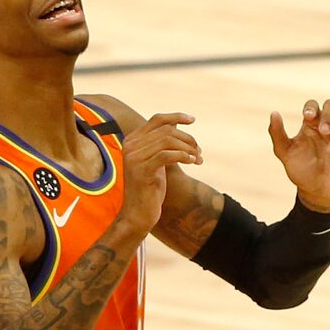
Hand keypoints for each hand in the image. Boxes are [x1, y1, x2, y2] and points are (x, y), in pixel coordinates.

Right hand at [118, 112, 201, 238]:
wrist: (138, 213)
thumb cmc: (150, 187)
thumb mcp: (156, 160)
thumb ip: (162, 142)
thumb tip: (176, 122)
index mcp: (132, 140)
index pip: (157, 119)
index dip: (176, 116)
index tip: (192, 120)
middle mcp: (130, 146)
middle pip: (167, 130)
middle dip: (188, 139)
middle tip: (199, 152)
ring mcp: (134, 158)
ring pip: (168, 141)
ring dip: (188, 149)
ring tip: (198, 159)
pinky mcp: (142, 170)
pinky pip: (167, 155)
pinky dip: (183, 156)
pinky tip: (192, 162)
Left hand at [269, 98, 329, 214]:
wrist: (318, 192)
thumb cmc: (301, 171)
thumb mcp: (285, 153)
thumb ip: (277, 134)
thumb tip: (273, 113)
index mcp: (310, 124)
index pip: (312, 106)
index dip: (311, 107)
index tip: (307, 116)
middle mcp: (327, 125)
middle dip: (329, 115)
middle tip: (323, 131)